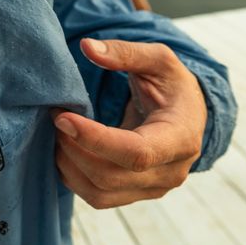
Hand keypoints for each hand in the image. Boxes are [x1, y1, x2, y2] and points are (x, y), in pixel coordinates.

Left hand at [53, 38, 206, 208]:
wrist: (188, 116)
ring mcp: (153, 189)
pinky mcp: (135, 195)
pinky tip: (65, 149)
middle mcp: (170, 172)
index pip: (136, 152)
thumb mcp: (158, 60)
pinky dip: (73, 176)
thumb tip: (87, 47)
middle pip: (110, 176)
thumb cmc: (172, 85)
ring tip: (58, 132)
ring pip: (99, 193)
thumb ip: (125, 52)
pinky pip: (97, 197)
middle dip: (74, 148)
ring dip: (69, 165)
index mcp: (181, 139)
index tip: (63, 117)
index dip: (94, 139)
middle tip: (57, 117)